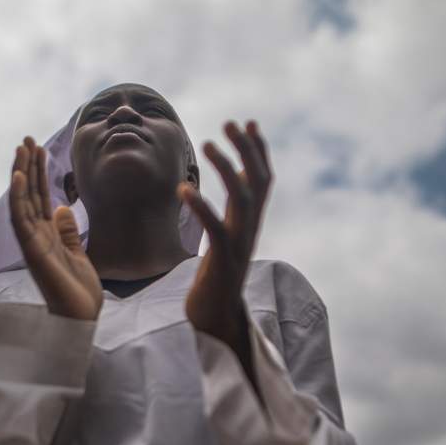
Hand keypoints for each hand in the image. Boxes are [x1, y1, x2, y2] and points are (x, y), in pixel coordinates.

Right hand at [9, 136, 103, 320]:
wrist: (81, 318)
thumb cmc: (79, 292)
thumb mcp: (78, 254)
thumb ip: (68, 232)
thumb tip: (61, 209)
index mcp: (47, 235)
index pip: (41, 197)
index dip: (40, 172)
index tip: (40, 148)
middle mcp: (36, 236)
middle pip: (30, 194)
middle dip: (28, 165)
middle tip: (27, 139)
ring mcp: (32, 243)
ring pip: (22, 202)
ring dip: (21, 174)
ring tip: (21, 148)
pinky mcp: (32, 252)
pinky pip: (21, 220)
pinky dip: (19, 197)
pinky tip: (20, 176)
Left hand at [178, 120, 272, 350]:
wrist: (216, 321)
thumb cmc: (213, 282)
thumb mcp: (224, 243)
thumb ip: (228, 219)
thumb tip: (222, 198)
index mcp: (249, 224)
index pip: (262, 180)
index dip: (257, 151)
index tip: (247, 123)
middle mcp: (250, 230)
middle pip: (257, 182)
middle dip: (247, 149)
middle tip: (230, 123)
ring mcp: (240, 246)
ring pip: (243, 199)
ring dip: (227, 168)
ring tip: (207, 144)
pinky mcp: (223, 262)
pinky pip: (216, 229)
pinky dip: (202, 206)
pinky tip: (183, 188)